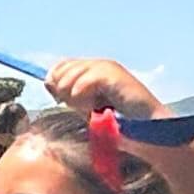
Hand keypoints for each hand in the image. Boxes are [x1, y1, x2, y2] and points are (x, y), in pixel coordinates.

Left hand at [44, 56, 168, 117]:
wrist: (146, 129)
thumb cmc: (117, 121)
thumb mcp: (85, 107)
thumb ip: (67, 94)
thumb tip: (47, 81)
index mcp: (93, 69)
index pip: (62, 65)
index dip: (55, 81)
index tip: (60, 100)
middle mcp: (100, 64)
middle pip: (64, 68)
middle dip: (63, 90)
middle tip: (77, 106)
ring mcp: (109, 68)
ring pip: (73, 75)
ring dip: (75, 96)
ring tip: (89, 109)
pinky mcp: (115, 75)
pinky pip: (86, 81)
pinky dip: (84, 96)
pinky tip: (93, 107)